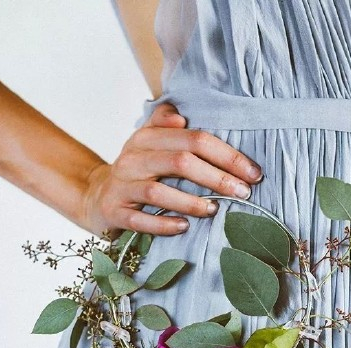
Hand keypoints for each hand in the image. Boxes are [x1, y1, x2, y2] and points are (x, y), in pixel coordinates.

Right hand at [82, 103, 262, 236]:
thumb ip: (165, 124)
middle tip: (243, 192)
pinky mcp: (115, 212)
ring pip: (159, 192)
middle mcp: (133, 158)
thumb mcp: (149, 142)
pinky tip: (185, 227)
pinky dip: (164, 224)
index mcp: (147, 137)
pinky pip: (141, 220)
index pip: (193, 139)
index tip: (252, 172)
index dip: (227, 155)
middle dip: (217, 177)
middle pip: (181, 162)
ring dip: (192, 202)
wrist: (97, 197)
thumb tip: (182, 117)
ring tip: (215, 209)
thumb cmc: (137, 171)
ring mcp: (122, 186)